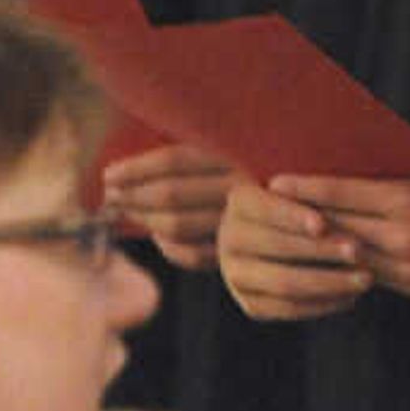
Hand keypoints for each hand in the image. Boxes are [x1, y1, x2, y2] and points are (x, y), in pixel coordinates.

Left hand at [102, 142, 237, 270]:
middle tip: (111, 197)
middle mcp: (242, 187)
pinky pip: (192, 255)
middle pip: (171, 194)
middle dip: (133, 196)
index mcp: (238, 155)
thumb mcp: (225, 155)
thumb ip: (184, 159)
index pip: (175, 161)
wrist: (301, 220)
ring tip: (127, 212)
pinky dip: (168, 248)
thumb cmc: (247, 176)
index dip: (136, 169)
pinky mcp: (241, 251)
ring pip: (176, 226)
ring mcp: (242, 222)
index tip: (108, 176)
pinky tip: (159, 236)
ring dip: (144, 220)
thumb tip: (117, 173)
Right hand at [218, 180, 369, 321]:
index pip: (264, 208)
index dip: (292, 217)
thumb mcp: (308, 189)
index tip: (322, 225)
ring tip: (366, 279)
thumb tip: (334, 206)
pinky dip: (322, 305)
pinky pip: (287, 309)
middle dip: (320, 250)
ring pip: (283, 282)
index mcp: (240, 201)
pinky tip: (351, 298)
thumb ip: (314, 192)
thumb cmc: (310, 202)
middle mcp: (229, 238)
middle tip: (359, 251)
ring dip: (329, 282)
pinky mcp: (251, 304)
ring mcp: (235, 274)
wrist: (284, 234)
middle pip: (275, 246)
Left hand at [278, 166, 409, 300]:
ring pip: (350, 257)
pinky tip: (334, 257)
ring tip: (294, 234)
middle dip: (303, 217)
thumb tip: (338, 172)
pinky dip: (353, 263)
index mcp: (407, 202)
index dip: (304, 188)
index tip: (273, 181)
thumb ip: (387, 179)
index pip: (340, 194)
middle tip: (269, 207)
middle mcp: (404, 239)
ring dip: (322, 246)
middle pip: (338, 228)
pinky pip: (373, 275)